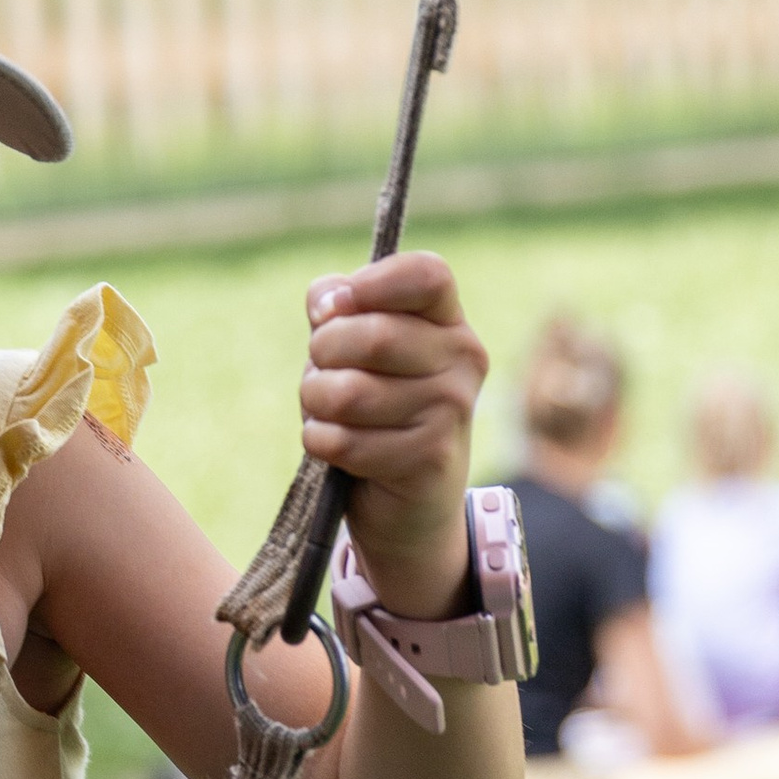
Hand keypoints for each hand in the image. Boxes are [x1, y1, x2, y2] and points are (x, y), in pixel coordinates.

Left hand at [302, 252, 487, 616]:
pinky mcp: (430, 458)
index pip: (426, 274)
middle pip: (371, 335)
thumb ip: (337, 307)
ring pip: (347, 392)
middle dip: (322, 355)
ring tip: (328, 412)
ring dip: (315, 403)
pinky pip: (342, 440)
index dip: (371, 283)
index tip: (335, 307)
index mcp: (447, 321)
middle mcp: (463, 359)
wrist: (406, 504)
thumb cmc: (372, 408)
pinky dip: (321, 442)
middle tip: (322, 373)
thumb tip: (328, 303)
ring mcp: (452, 410)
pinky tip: (339, 449)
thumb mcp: (353, 349)